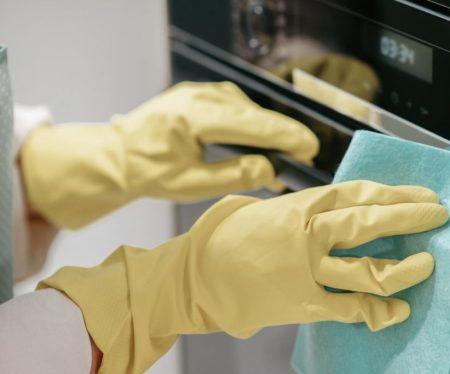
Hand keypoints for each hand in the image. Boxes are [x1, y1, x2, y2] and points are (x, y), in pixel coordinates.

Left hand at [20, 81, 318, 228]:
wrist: (117, 155)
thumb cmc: (150, 173)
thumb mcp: (191, 185)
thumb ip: (233, 176)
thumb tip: (270, 169)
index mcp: (194, 116)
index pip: (250, 124)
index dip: (284, 136)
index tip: (309, 147)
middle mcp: (199, 95)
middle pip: (253, 113)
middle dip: (283, 132)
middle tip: (307, 152)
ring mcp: (200, 90)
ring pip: (247, 108)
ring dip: (268, 128)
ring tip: (287, 151)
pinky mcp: (201, 93)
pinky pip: (236, 105)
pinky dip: (253, 122)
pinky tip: (262, 139)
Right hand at [41, 181, 448, 373]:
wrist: (198, 274)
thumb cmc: (229, 235)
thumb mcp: (270, 206)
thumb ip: (308, 207)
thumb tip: (340, 208)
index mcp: (304, 204)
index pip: (363, 193)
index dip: (399, 194)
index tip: (425, 197)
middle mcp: (311, 234)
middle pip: (373, 223)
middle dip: (412, 219)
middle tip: (440, 218)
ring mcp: (309, 271)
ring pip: (369, 269)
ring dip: (404, 268)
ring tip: (427, 264)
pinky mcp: (304, 304)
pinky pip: (351, 309)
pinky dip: (378, 312)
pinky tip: (398, 310)